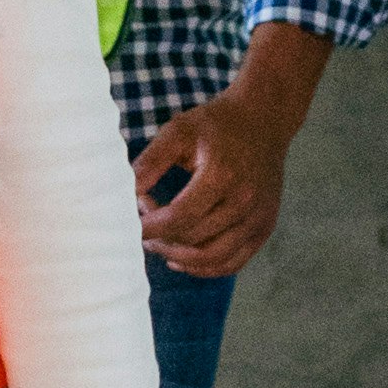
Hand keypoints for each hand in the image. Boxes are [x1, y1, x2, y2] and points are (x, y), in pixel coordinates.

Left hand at [131, 22, 331, 275]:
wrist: (264, 119)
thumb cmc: (216, 125)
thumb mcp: (178, 131)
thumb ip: (150, 162)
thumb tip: (123, 194)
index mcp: (221, 175)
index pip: (178, 217)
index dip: (149, 226)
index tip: (129, 221)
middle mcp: (244, 201)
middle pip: (192, 240)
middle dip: (159, 237)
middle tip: (144, 222)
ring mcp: (258, 218)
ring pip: (212, 259)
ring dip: (178, 258)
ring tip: (158, 243)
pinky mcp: (264, 228)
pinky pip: (232, 262)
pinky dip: (204, 268)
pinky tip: (182, 258)